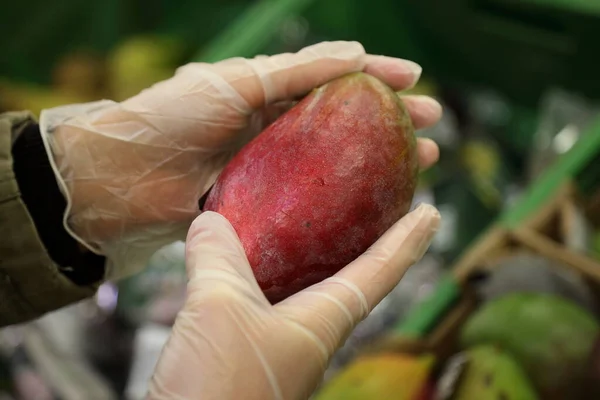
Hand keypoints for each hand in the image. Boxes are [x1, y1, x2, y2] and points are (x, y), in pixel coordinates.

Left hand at [40, 41, 441, 278]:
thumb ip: (291, 71)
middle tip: (432, 126)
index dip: (376, 75)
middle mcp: (275, 125)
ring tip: (422, 162)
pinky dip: (343, 198)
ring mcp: (272, 165)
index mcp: (268, 89)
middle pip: (345, 120)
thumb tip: (352, 54)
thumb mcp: (235, 81)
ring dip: (378, 160)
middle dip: (390, 121)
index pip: (333, 77)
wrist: (126, 176)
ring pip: (336, 159)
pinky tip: (372, 205)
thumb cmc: (173, 117)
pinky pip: (311, 198)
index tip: (416, 78)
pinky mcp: (264, 200)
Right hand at [148, 203, 439, 399]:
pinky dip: (259, 276)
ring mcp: (276, 348)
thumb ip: (218, 259)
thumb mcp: (219, 309)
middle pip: (350, 280)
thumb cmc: (221, 389)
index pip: (379, 272)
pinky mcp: (242, 356)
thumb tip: (210, 220)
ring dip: (311, 259)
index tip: (433, 214)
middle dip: (367, 245)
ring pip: (302, 291)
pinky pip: (261, 303)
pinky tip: (238, 267)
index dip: (407, 240)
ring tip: (309, 228)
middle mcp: (307, 336)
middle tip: (376, 210)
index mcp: (321, 323)